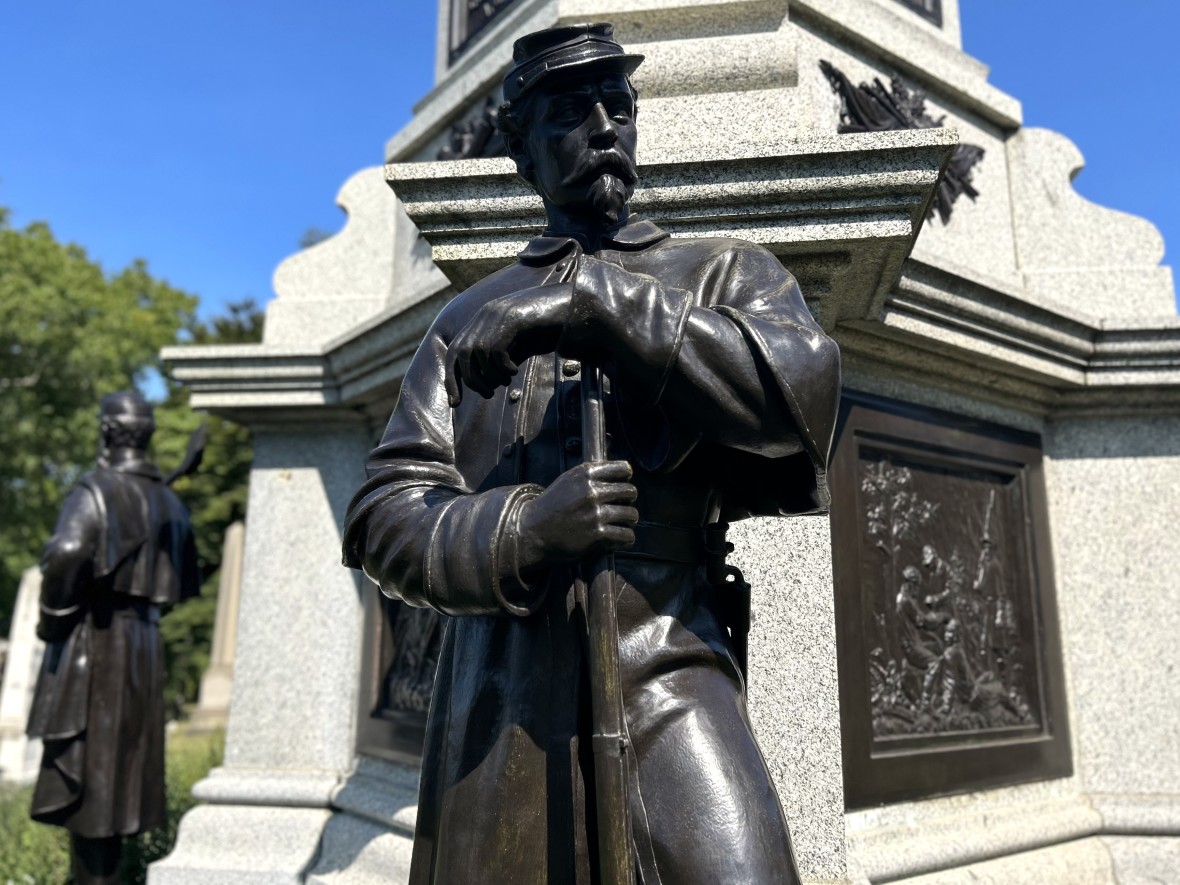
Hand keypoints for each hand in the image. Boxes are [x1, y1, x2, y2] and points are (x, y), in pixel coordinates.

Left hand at [445, 283, 571, 406]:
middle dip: (472, 381)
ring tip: (508, 380)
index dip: (452, 378)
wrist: (567, 304)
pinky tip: (515, 369)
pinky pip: (496, 352)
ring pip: (478, 355)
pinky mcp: (511, 319)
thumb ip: (500, 360)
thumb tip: (485, 385)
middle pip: (461, 355)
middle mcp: (484, 316)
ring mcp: (497, 316)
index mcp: (482, 322)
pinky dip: (503, 367)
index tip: (455, 403)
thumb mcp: (518, 346)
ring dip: (492, 375)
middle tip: (488, 394)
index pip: (454, 352)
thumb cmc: (545, 328)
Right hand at [514, 461, 637, 566]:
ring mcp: (596, 513)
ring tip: (622, 523)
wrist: (532, 531)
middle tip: (623, 506)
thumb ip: (591, 475)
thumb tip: (620, 472)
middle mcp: (592, 491)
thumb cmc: (551, 506)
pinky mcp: (597, 534)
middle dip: (628, 500)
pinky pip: (626, 535)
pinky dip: (626, 538)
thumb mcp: (568, 480)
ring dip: (629, 520)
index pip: (623, 469)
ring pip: (631, 514)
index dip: (626, 477)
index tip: (624, 483)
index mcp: (585, 474)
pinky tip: (619, 537)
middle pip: (630, 492)